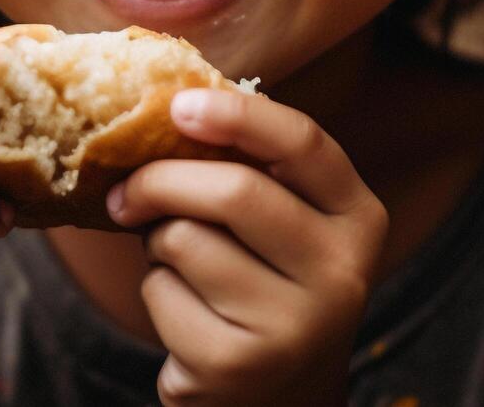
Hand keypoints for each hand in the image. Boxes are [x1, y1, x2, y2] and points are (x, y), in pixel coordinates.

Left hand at [106, 89, 388, 406]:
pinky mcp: (234, 365)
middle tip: (125, 191)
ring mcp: (292, 326)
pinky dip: (155, 290)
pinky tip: (186, 313)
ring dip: (158, 243)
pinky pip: (161, 292)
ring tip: (181, 264)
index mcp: (358, 218)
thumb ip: (251, 168)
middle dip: (162, 179)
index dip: (238, 114)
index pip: (303, 144)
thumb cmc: (267, 282)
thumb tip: (167, 109)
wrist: (278, 396)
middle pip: (235, 191)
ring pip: (185, 240)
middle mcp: (341, 274)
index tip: (178, 105)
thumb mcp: (287, 223)